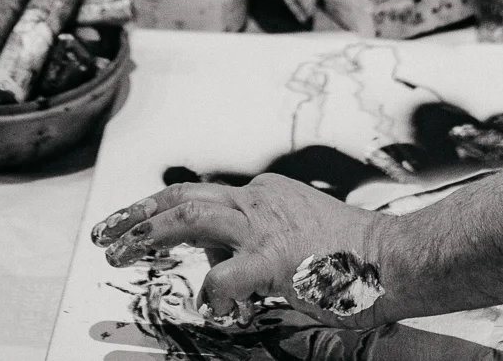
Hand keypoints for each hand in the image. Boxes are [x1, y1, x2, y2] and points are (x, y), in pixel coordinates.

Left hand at [90, 175, 399, 328]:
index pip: (204, 200)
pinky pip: (226, 275)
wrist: (399, 259)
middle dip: (136, 215)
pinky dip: (208, 291)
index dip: (166, 218)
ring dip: (146, 234)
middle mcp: (259, 202)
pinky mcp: (275, 259)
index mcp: (266, 197)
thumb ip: (256, 251)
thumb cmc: (356, 262)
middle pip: (183, 197)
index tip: (135, 230)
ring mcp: (265, 227)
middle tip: (103, 234)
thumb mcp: (298, 242)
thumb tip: (219, 274)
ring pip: (190, 216)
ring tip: (117, 253)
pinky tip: (206, 306)